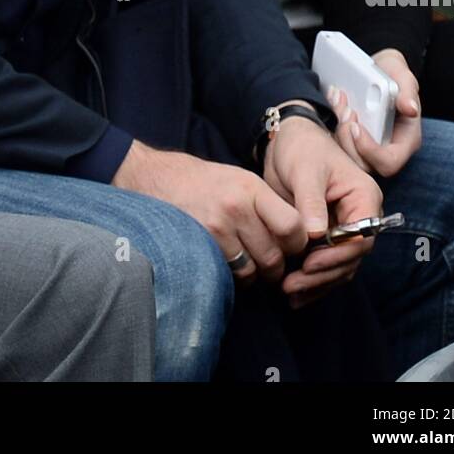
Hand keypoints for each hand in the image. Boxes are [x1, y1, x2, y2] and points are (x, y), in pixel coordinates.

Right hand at [112, 140, 308, 284]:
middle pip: (274, 255)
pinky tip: (228, 264)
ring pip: (253, 270)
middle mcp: (236, 206)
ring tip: (248, 263)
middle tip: (270, 263)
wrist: (155, 176)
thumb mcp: (239, 179)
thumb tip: (297, 236)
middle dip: (277, 267)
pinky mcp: (199, 244)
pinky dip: (234, 276)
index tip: (292, 247)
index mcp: (251, 187)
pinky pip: (229, 274)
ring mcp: (216, 227)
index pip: (293, 226)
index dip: (297, 244)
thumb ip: (266, 205)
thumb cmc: (203, 181)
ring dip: (255, 275)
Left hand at [262, 111, 382, 307]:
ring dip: (316, 283)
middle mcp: (359, 218)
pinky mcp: (326, 239)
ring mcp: (343, 230)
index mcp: (364, 198)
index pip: (362, 236)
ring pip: (339, 267)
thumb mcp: (305, 170)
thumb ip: (311, 201)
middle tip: (292, 285)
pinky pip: (325, 266)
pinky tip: (294, 295)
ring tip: (288, 292)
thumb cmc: (302, 148)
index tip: (310, 264)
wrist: (287, 143)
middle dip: (323, 275)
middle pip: (351, 258)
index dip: (339, 254)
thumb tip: (316, 235)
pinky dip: (311, 281)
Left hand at [329, 48, 421, 178]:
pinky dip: (331, 121)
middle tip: (344, 109)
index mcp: (404, 141)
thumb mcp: (402, 75)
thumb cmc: (392, 73)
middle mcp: (385, 148)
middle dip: (348, 137)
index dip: (370, 150)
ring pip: (346, 153)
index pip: (389, 162)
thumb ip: (408, 91)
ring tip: (338, 99)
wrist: (376, 68)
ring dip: (338, 128)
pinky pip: (336, 141)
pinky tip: (332, 98)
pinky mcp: (350, 137)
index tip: (357, 126)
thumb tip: (411, 109)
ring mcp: (366, 144)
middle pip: (362, 162)